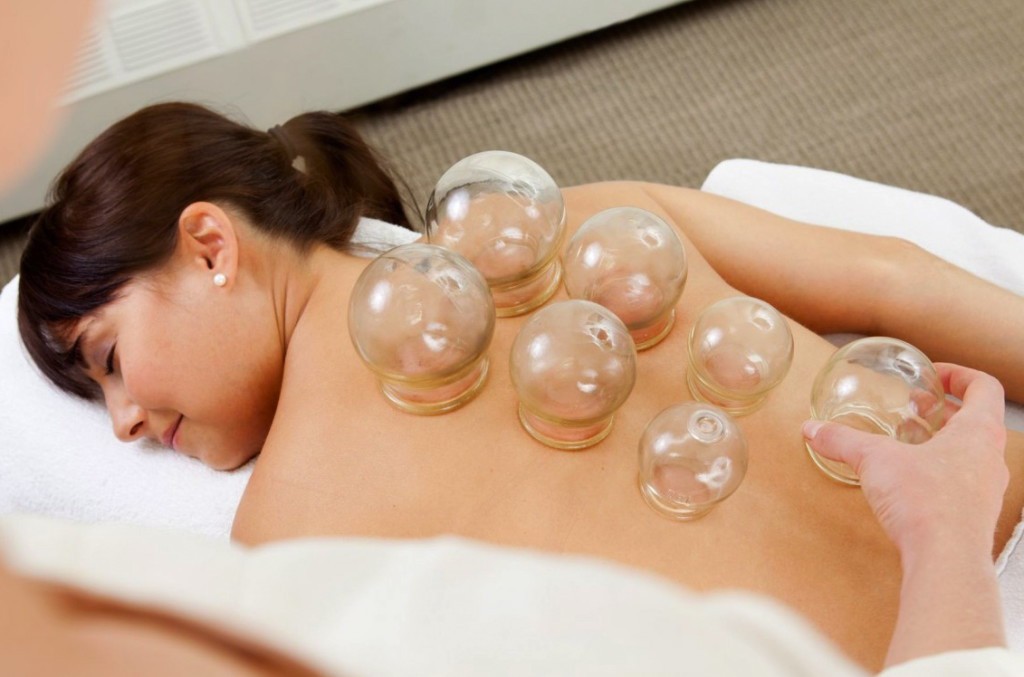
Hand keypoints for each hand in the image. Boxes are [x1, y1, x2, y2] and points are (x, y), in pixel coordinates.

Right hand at [802, 362, 1007, 558]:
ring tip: (910, 443)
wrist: (945, 559)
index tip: (936, 375)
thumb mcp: (875, 460)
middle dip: (945, 411)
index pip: (984, 387)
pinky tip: (910, 481)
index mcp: (979, 433)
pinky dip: (940, 473)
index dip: (960, 375)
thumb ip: (843, 441)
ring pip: (972, 453)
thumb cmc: (928, 505)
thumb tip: (814, 430)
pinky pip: (963, 484)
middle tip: (917, 408)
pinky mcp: (974, 516)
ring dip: (943, 442)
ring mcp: (987, 490)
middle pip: (978, 421)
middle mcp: (991, 459)